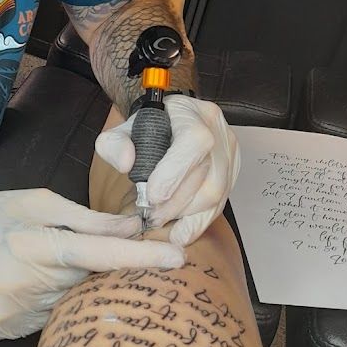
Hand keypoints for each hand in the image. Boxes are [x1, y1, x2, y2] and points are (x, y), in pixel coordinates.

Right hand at [0, 187, 185, 340]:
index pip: (97, 255)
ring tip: (42, 268)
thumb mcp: (38, 202)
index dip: (139, 258)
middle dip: (101, 273)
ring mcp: (9, 314)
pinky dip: (46, 306)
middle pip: (87, 285)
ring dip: (70, 291)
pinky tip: (24, 287)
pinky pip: (42, 324)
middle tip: (91, 258)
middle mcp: (21, 284)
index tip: (177, 258)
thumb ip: (88, 219)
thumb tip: (135, 227)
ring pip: (67, 308)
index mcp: (32, 243)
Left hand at [95, 96, 239, 246]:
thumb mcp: (121, 129)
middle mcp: (217, 131)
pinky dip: (198, 222)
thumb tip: (126, 163)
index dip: (175, 172)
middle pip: (205, 175)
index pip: (194, 142)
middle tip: (150, 215)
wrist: (166, 123)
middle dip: (175, 202)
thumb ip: (115, 144)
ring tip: (160, 219)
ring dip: (185, 214)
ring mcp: (228, 153)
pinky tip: (179, 233)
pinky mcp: (231, 173)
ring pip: (216, 193)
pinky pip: (220, 203)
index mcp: (191, 113)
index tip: (152, 195)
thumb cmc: (146, 127)